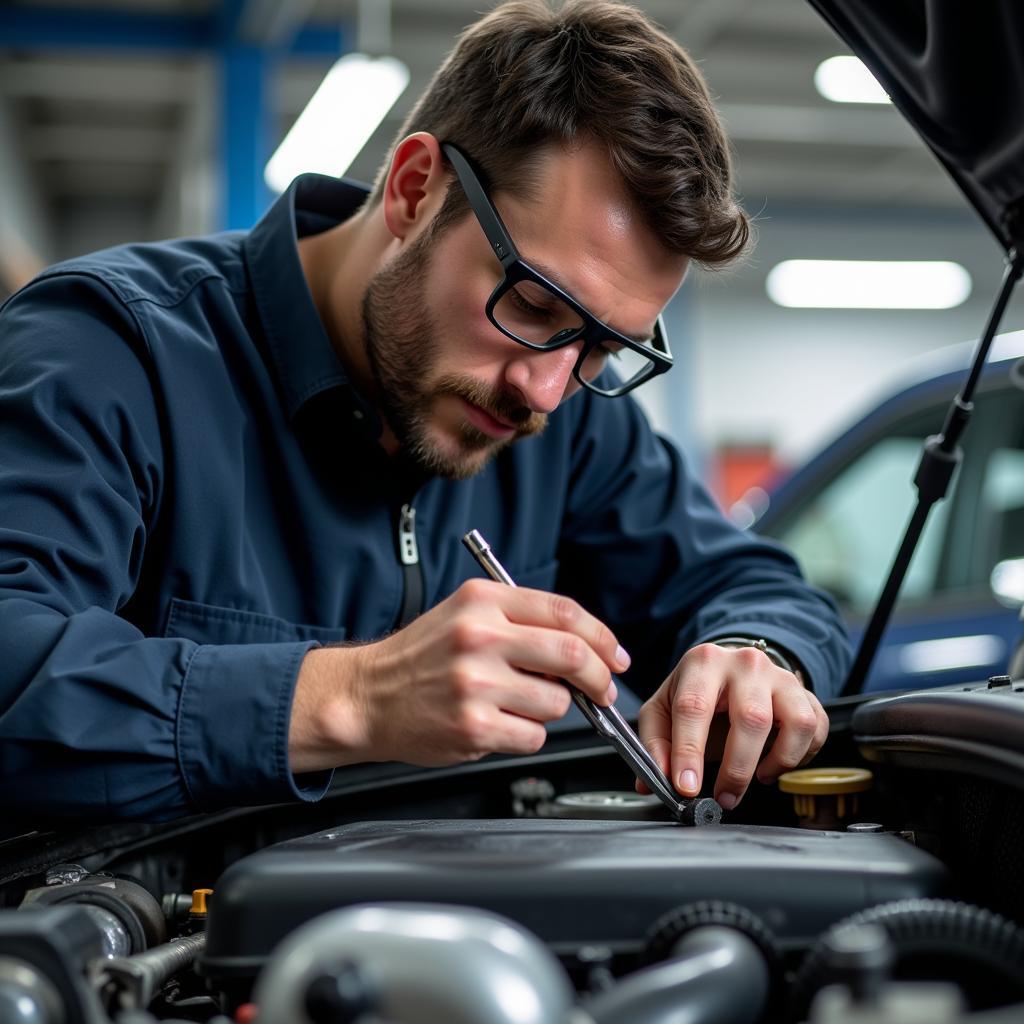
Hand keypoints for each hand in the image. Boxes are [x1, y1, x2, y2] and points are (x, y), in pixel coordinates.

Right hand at [289, 578, 628, 772]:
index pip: (564, 612)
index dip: (602, 637)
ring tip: (516, 704)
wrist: (367, 696)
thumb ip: (521, 621)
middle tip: (603, 690)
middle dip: (600, 678)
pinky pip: (533, 736)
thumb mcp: (464, 614)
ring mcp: (476, 683)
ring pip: (557, 703)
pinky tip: (497, 724)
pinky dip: (527, 734)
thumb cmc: (418, 658)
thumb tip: (585, 648)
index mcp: (482, 601)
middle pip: (573, 655)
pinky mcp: (474, 726)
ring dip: (551, 710)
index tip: (615, 655)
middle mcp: (480, 637)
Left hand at [636, 642, 828, 809]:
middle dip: (736, 769)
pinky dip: (800, 757)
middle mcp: (746, 664)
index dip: (688, 751)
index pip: (694, 707)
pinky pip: (816, 730)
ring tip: (757, 775)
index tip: (687, 786)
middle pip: (751, 719)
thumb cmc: (696, 692)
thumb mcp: (663, 709)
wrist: (730, 669)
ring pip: (795, 724)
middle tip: (724, 797)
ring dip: (778, 761)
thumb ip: (654, 744)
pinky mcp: (805, 694)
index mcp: (703, 662)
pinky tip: (775, 762)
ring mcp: (781, 677)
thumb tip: (651, 781)